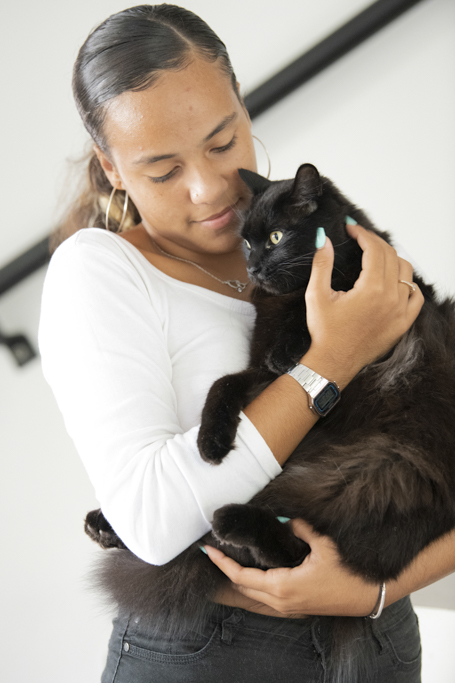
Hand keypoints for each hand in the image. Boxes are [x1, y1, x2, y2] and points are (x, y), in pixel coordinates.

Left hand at [205, 518, 380, 616]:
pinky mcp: (296, 607)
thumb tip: (284, 518)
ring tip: (228, 557)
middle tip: (213, 550)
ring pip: (253, 593)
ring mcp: (288, 607)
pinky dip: (253, 583)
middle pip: (243, 586)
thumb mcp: (323, 544)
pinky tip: (252, 570)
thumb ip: (300, 527)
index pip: (242, 576)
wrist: (368, 595)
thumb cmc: (347, 571)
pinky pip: (265, 596)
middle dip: (226, 569)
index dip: (223, 563)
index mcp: (283, 586)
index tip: (208, 550)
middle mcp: (281, 601)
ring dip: (239, 577)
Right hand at [303, 222, 423, 386]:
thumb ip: (322, 263)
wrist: (333, 362)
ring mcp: (400, 312)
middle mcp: (391, 298)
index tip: (351, 228)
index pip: (374, 249)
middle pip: (391, 256)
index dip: (362, 234)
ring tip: (375, 255)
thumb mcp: (317, 295)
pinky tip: (394, 280)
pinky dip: (407, 283)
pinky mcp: (403, 323)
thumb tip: (325, 238)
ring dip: (392, 258)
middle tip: (360, 238)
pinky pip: (416, 296)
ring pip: (406, 272)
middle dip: (374, 242)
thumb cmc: (324, 332)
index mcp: (371, 289)